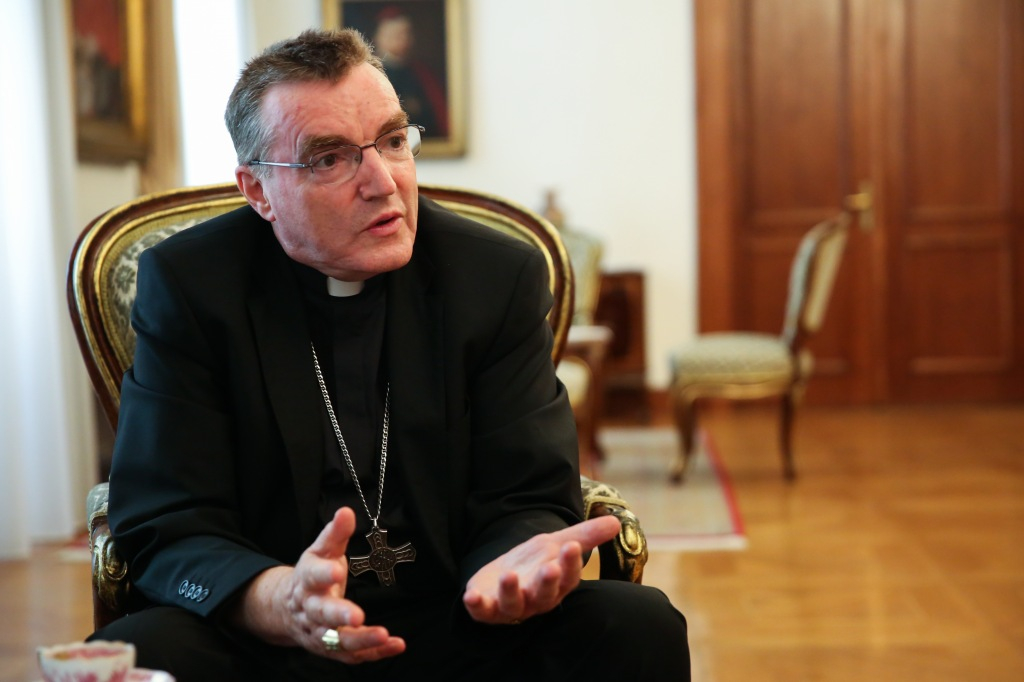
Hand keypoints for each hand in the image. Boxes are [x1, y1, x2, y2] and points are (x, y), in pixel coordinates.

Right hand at [232, 507, 404, 663]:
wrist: (287, 609)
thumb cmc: (312, 575)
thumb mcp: (320, 551)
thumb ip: (335, 533)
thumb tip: (347, 511)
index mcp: (306, 581)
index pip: (312, 576)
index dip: (324, 574)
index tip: (336, 571)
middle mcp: (310, 609)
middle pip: (321, 614)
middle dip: (338, 615)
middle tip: (357, 616)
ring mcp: (319, 632)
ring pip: (337, 640)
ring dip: (360, 639)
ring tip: (383, 635)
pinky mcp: (331, 649)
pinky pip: (352, 655)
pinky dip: (374, 653)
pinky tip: (395, 644)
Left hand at [462, 515, 620, 624]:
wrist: (503, 575)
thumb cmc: (535, 563)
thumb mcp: (556, 544)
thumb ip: (585, 535)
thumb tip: (616, 522)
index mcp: (557, 583)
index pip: (568, 576)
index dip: (570, 564)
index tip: (571, 547)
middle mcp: (537, 599)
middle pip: (545, 594)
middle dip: (547, 582)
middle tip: (550, 567)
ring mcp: (512, 606)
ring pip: (514, 604)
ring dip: (512, 591)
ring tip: (509, 575)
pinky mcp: (487, 609)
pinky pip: (482, 611)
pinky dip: (477, 605)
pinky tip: (471, 596)